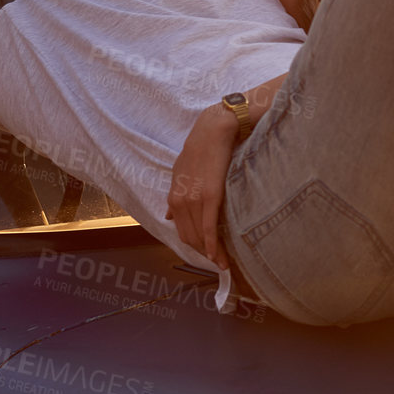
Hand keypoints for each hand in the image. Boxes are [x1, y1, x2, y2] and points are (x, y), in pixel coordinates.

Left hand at [165, 105, 238, 269]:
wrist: (215, 130)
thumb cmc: (203, 147)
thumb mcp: (182, 172)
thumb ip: (176, 196)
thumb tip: (169, 216)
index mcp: (174, 196)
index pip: (182, 230)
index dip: (194, 245)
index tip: (207, 255)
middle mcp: (180, 201)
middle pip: (190, 238)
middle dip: (204, 254)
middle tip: (219, 264)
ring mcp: (194, 200)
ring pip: (200, 236)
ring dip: (212, 254)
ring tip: (224, 264)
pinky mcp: (210, 198)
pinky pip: (209, 228)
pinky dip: (214, 246)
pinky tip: (220, 257)